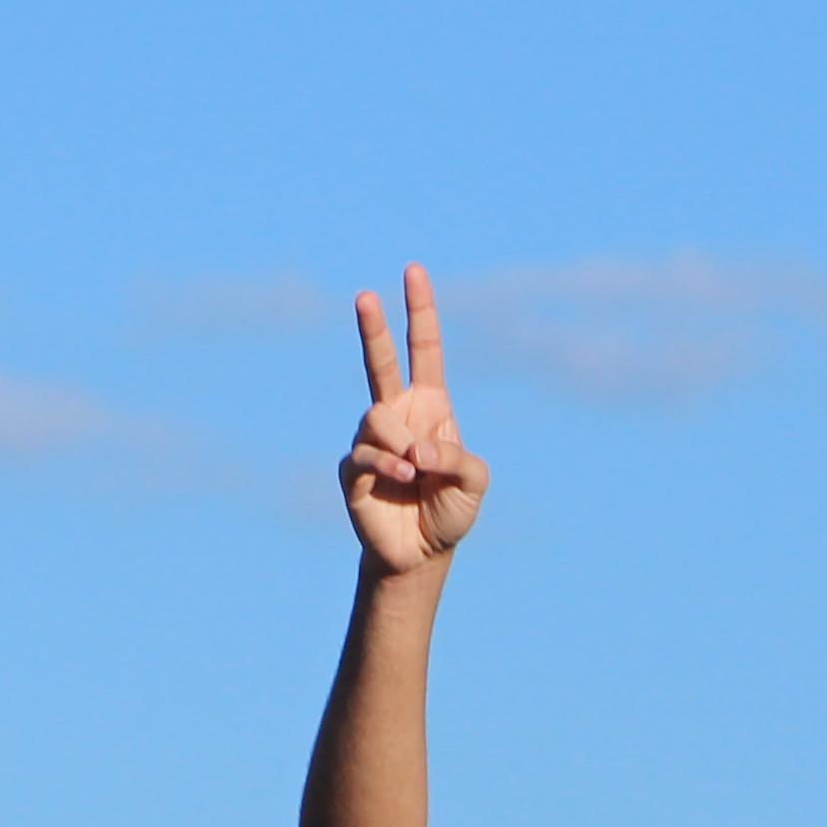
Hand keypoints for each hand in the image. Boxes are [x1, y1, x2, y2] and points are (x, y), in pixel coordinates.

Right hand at [340, 263, 487, 576]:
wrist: (420, 554)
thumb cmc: (450, 511)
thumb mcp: (474, 481)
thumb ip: (457, 457)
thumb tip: (416, 447)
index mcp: (429, 406)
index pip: (423, 349)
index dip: (419, 312)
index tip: (413, 272)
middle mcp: (397, 415)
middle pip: (379, 362)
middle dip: (372, 328)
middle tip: (365, 295)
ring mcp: (371, 440)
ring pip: (375, 418)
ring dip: (399, 444)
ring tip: (414, 472)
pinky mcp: (352, 469)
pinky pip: (365, 453)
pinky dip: (389, 465)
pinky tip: (404, 479)